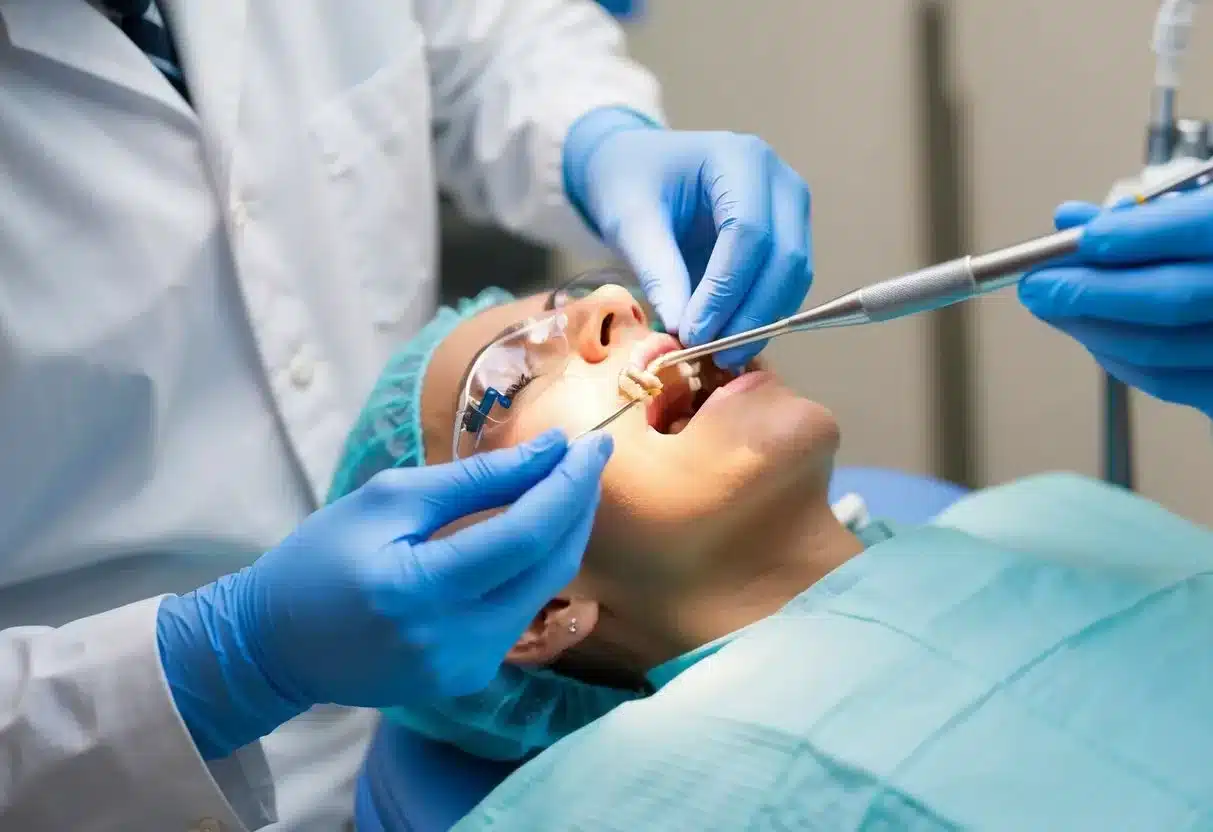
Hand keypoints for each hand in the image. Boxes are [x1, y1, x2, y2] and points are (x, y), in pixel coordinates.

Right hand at [156, 430, 612, 758]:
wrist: (276, 646)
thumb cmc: (318, 559)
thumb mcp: (387, 500)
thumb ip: (473, 480)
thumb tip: (548, 453)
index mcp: (420, 590)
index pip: (524, 535)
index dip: (567, 486)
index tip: (592, 443)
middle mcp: (453, 640)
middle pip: (549, 566)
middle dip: (578, 505)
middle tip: (591, 457)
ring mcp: (466, 667)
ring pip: (543, 591)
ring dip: (563, 534)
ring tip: (568, 485)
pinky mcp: (469, 676)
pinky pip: (520, 611)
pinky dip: (535, 566)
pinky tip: (536, 530)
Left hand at [564, 108, 812, 367]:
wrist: (638, 168)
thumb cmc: (631, 183)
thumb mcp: (631, 223)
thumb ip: (659, 273)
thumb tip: (684, 331)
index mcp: (741, 160)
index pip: (750, 234)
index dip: (725, 290)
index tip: (693, 332)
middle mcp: (780, 182)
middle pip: (784, 258)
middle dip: (750, 313)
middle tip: (712, 353)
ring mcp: (791, 210)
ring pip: (794, 277)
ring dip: (761, 321)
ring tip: (718, 353)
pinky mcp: (788, 238)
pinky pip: (786, 285)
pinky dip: (761, 316)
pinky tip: (728, 339)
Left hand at [1019, 190, 1212, 418]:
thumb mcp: (1211, 214)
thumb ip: (1156, 215)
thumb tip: (1071, 221)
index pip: (1202, 229)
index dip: (1133, 236)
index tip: (1074, 238)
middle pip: (1171, 299)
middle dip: (1089, 292)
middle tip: (1036, 284)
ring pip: (1162, 352)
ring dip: (1093, 329)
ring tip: (1056, 306)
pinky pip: (1174, 386)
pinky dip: (1123, 360)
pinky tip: (1097, 337)